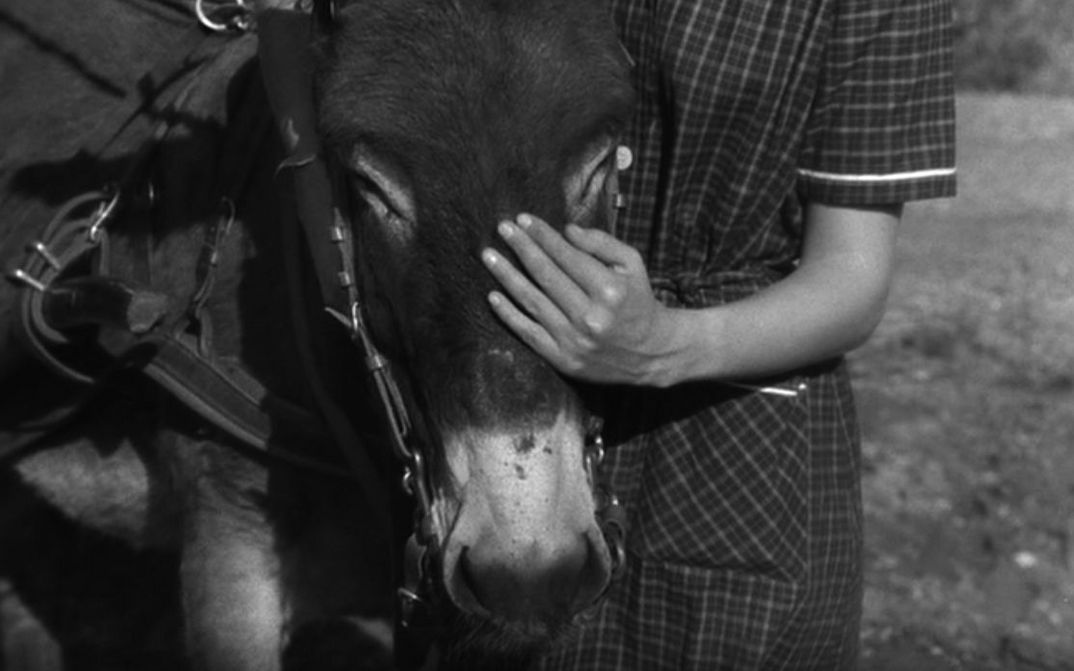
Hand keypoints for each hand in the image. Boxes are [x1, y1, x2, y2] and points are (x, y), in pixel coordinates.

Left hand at [481, 214, 680, 385]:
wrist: (651, 353)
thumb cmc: (638, 301)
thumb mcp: (632, 264)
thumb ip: (601, 243)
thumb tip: (566, 230)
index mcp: (609, 290)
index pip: (567, 256)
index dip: (542, 235)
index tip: (523, 219)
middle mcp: (590, 316)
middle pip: (546, 275)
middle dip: (521, 248)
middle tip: (502, 228)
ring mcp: (574, 340)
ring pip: (532, 301)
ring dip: (506, 276)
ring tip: (489, 256)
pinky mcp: (563, 359)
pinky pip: (528, 333)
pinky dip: (508, 314)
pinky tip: (493, 296)